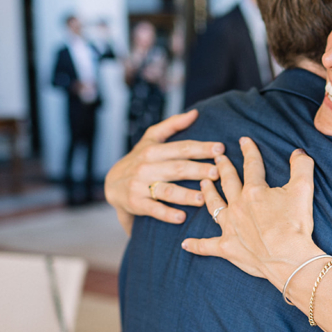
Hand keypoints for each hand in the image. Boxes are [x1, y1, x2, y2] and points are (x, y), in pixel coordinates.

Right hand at [104, 110, 223, 234]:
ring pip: (166, 190)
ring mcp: (140, 185)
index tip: (220, 149)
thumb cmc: (139, 160)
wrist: (111, 184)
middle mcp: (146, 166)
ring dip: (185, 194)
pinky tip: (182, 218)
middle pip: (177, 168)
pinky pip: (153, 209)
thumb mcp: (150, 140)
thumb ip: (172, 125)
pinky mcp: (136, 203)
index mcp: (153, 150)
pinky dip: (167, 214)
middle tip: (217, 173)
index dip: (201, 148)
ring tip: (203, 198)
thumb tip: (195, 113)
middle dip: (198, 170)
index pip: (181, 148)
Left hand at [181, 138, 319, 289]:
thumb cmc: (296, 226)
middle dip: (223, 167)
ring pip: (214, 206)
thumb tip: (298, 151)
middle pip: (228, 182)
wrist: (289, 259)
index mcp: (254, 191)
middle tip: (217, 157)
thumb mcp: (303, 190)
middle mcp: (237, 206)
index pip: (251, 165)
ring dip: (208, 194)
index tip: (244, 140)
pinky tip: (184, 243)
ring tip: (203, 183)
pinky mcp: (226, 248)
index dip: (249, 151)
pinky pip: (206, 246)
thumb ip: (301, 166)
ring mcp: (230, 227)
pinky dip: (195, 245)